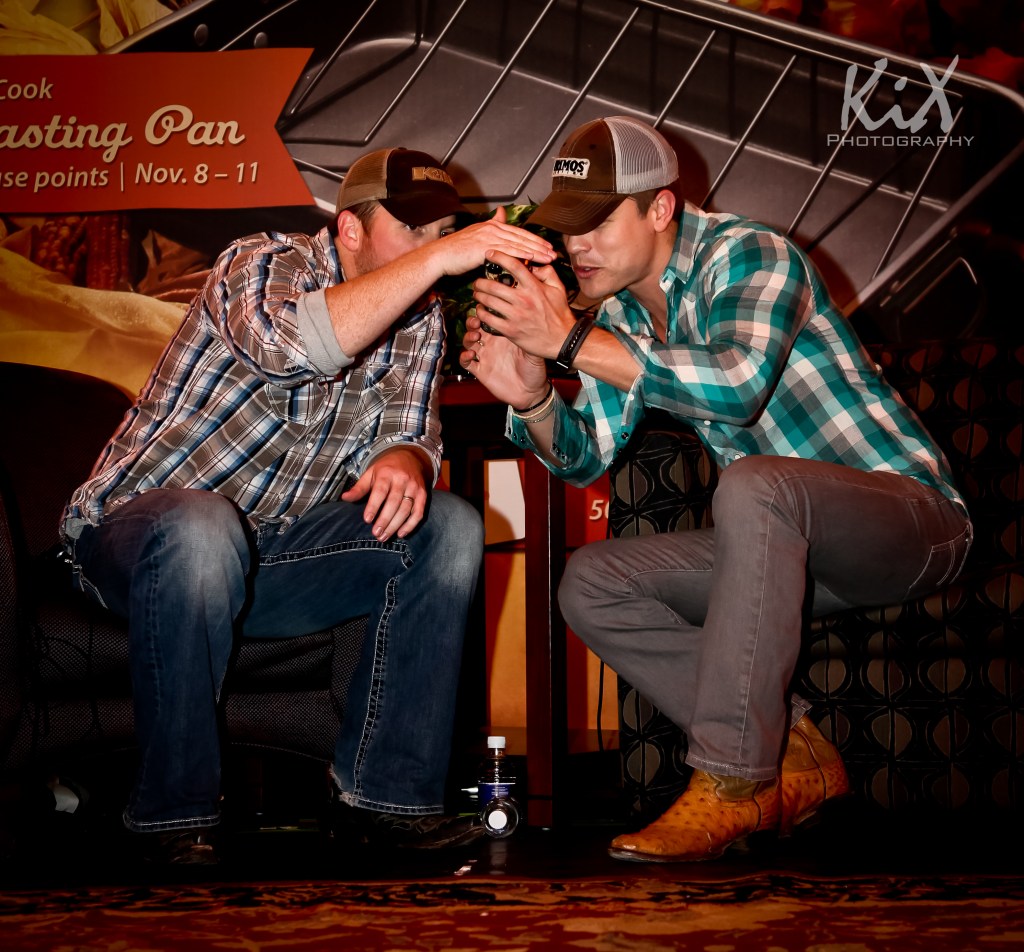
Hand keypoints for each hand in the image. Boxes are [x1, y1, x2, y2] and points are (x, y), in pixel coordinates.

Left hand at [340, 447, 430, 539]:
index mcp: (387, 473)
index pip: (380, 491)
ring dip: (395, 525)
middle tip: (376, 533)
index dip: (374, 506)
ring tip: (384, 537)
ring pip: (406, 509)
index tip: (367, 520)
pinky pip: (419, 512)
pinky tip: (401, 533)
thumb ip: (359, 488)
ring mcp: (414, 488)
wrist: (411, 458)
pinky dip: (411, 525)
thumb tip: (345, 498)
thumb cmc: (387, 469)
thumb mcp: (371, 473)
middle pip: (394, 502)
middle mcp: (402, 480)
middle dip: (385, 519)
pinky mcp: (423, 495)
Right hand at [436, 206, 556, 277]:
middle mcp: (493, 228)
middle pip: (522, 237)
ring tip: (548, 257)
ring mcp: (490, 237)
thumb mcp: (476, 235)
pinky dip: (522, 254)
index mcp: (492, 226)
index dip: (534, 239)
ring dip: (536, 251)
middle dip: (540, 245)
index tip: (546, 246)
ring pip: (518, 243)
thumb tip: (501, 212)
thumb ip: (491, 225)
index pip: (518, 233)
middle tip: (553, 253)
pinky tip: (533, 258)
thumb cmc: (456, 251)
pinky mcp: (486, 247)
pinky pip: (508, 251)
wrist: (441, 256)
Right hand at [460, 314, 549, 407]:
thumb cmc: (534, 372)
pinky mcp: (480, 371)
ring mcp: (485, 357)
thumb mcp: (534, 353)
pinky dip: (464, 356)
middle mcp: (493, 345)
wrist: (530, 393)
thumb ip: (527, 340)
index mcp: (504, 337)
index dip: (485, 314)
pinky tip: (470, 355)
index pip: (490, 320)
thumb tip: (524, 324)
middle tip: (476, 321)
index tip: (485, 309)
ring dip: (467, 337)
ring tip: (474, 336)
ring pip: (468, 342)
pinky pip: (466, 362)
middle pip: (475, 328)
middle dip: (472, 322)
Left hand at [470, 250, 575, 358]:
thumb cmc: (559, 314)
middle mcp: (523, 299)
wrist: (562, 340)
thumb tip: (534, 265)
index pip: (514, 266)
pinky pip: (489, 319)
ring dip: (479, 296)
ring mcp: (516, 315)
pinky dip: (481, 313)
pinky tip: (480, 310)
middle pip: (494, 285)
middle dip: (481, 282)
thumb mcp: (558, 289)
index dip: (499, 257)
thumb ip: (547, 273)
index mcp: (534, 287)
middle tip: (477, 281)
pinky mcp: (510, 330)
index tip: (489, 254)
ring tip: (477, 294)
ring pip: (489, 301)